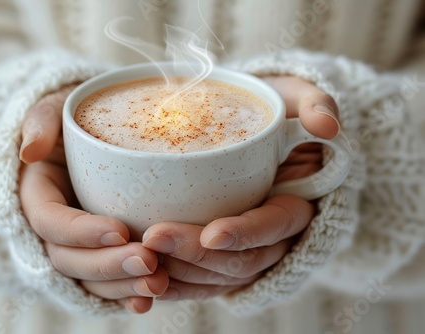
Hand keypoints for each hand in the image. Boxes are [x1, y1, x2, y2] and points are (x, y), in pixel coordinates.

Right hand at [18, 84, 168, 312]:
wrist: (91, 139)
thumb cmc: (74, 120)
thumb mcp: (55, 109)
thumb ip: (41, 122)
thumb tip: (29, 152)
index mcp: (38, 197)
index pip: (52, 222)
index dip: (81, 231)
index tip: (119, 228)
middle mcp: (54, 229)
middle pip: (70, 259)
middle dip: (108, 264)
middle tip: (148, 261)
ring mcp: (76, 246)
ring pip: (89, 278)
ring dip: (121, 285)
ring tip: (158, 283)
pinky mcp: (98, 254)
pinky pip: (108, 282)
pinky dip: (126, 295)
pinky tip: (152, 298)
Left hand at [142, 76, 339, 300]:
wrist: (252, 132)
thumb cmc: (272, 115)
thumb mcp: (296, 98)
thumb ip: (314, 104)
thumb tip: (326, 126)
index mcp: (294, 204)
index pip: (273, 226)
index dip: (246, 233)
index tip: (212, 232)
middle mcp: (270, 237)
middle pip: (238, 261)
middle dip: (196, 254)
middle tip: (153, 237)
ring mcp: (242, 250)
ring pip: (214, 278)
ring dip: (178, 274)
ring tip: (138, 257)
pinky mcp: (218, 255)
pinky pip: (197, 281)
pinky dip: (171, 282)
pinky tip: (139, 277)